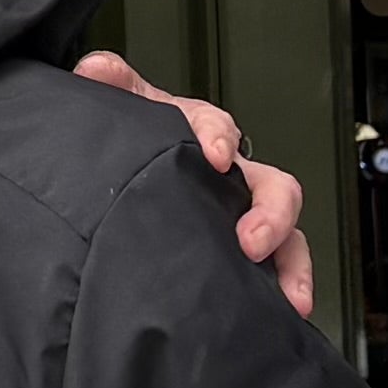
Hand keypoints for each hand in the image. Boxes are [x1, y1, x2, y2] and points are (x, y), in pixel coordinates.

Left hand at [77, 52, 319, 321]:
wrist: (126, 168)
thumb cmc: (136, 137)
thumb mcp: (122, 108)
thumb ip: (110, 86)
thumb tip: (96, 70)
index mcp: (202, 134)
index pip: (219, 128)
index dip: (219, 137)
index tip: (214, 154)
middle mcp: (233, 177)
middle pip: (274, 188)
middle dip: (271, 215)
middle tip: (252, 241)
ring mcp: (242, 216)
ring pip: (285, 236)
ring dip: (291, 265)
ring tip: (289, 298)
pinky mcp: (241, 254)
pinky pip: (273, 272)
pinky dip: (282, 292)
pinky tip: (281, 317)